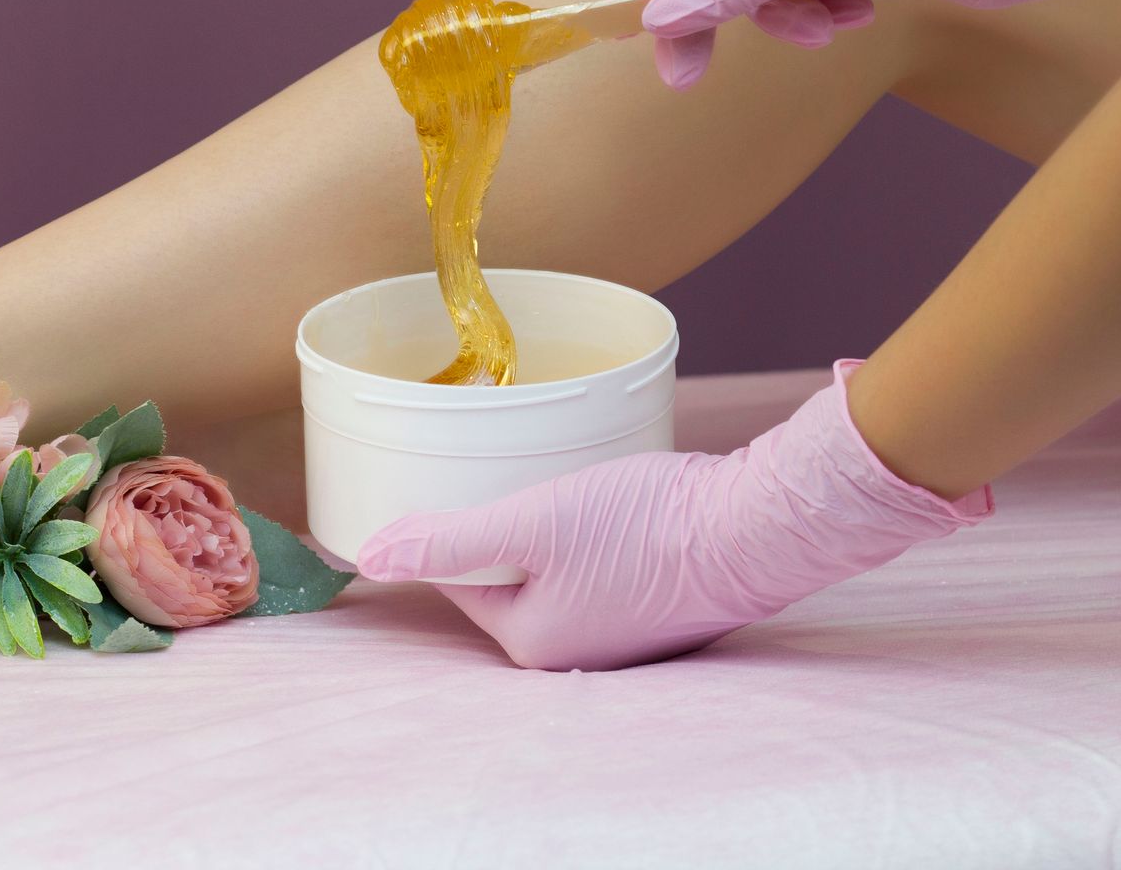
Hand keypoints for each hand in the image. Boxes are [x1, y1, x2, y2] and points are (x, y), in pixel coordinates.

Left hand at [355, 361, 991, 670]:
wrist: (755, 528)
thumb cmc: (643, 526)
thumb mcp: (530, 522)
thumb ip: (448, 541)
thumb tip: (365, 559)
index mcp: (530, 640)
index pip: (461, 578)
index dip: (453, 523)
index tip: (455, 476)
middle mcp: (572, 652)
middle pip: (509, 578)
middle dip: (504, 527)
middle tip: (509, 468)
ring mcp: (621, 635)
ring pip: (557, 571)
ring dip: (551, 531)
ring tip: (560, 480)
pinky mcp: (659, 608)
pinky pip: (601, 571)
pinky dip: (596, 538)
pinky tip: (608, 504)